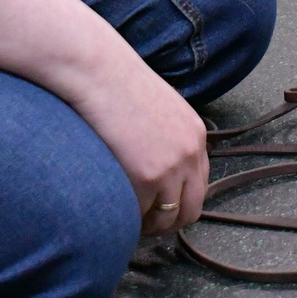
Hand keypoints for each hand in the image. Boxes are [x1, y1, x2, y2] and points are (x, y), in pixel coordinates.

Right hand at [69, 52, 209, 235]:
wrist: (97, 72)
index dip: (178, 202)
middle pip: (191, 210)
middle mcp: (190, 154)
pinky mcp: (148, 178)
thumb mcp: (159, 109)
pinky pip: (140, 213)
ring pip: (167, 219)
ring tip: (127, 219)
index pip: (199, 186)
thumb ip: (167, 138)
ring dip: (147, 224)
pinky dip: (129, 216)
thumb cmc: (116, 85)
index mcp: (195, 136)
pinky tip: (115, 206)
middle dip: (168, 222)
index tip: (159, 207)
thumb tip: (156, 165)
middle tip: (145, 224)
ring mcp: (171, 168)